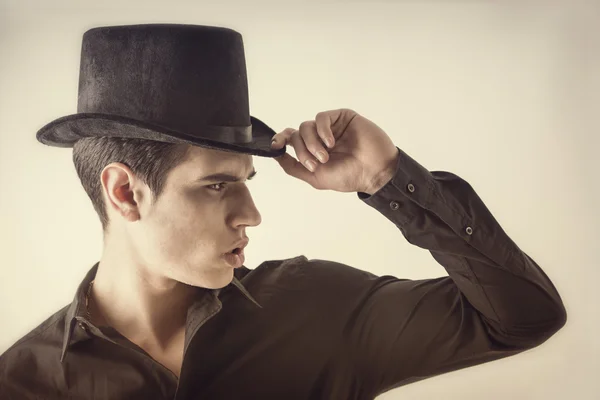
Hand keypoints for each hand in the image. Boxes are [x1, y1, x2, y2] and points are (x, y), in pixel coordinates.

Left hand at [271, 108, 398, 194]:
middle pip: (297, 134)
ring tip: (325, 156)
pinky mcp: (342, 117)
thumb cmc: (349, 177)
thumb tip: (276, 156)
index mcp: (312, 151)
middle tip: (316, 163)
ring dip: (312, 143)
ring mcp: (330, 127)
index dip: (281, 140)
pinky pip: (322, 118)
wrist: (374, 171)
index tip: (276, 145)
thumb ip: (293, 166)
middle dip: (302, 150)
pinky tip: (331, 142)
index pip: (291, 139)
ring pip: (307, 126)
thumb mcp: (315, 177)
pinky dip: (322, 130)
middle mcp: (319, 138)